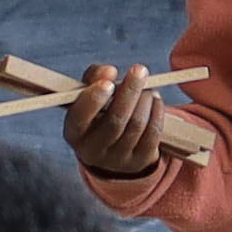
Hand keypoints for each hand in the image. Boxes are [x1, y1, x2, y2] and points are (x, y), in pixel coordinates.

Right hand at [64, 59, 174, 178]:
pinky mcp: (139, 161)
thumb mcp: (89, 93)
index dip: (94, 99)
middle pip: (115, 120)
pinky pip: (152, 134)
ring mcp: (117, 159)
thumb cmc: (98, 111)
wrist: (112, 147)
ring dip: (145, 100)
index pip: (80, 118)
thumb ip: (94, 77)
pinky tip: (155, 101)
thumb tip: (109, 71)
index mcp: (74, 132)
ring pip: (136, 125)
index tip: (109, 82)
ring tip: (148, 88)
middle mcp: (92, 150)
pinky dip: (157, 112)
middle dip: (129, 92)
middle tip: (140, 70)